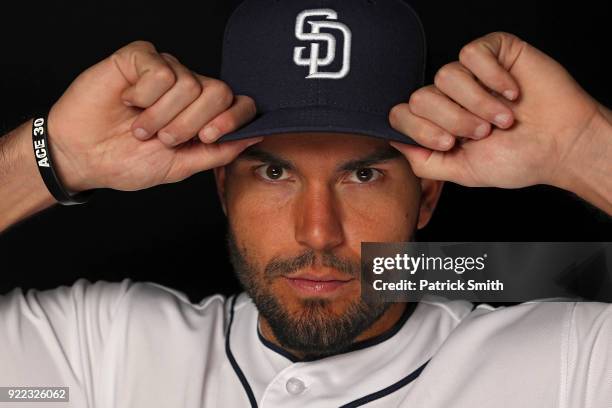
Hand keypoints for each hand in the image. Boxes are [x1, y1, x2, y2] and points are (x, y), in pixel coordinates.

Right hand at [46, 40, 260, 191]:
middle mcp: (189, 88)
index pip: (240, 103)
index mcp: (203, 114)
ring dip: (160, 115)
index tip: (206, 137)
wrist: (83, 156)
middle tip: (163, 138)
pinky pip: (160, 70)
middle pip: (219, 91)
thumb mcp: (181, 165)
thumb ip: (219, 151)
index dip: (232, 119)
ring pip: (189, 83)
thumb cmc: (129, 161)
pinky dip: (143, 95)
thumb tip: (256, 135)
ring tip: (140, 126)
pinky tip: (127, 101)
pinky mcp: (140, 57)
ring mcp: (166, 70)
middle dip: (190, 123)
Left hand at [388, 31, 604, 188]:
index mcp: (438, 122)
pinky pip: (472, 54)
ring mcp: (469, 73)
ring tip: (502, 118)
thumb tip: (395, 142)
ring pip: (445, 75)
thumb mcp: (462, 171)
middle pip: (421, 96)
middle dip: (453, 120)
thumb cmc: (517, 159)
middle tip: (483, 133)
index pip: (401, 114)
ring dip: (477, 103)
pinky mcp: (493, 52)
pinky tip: (511, 92)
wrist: (561, 145)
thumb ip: (424, 161)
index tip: (449, 143)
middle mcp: (449, 96)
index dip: (420, 129)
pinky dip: (492, 78)